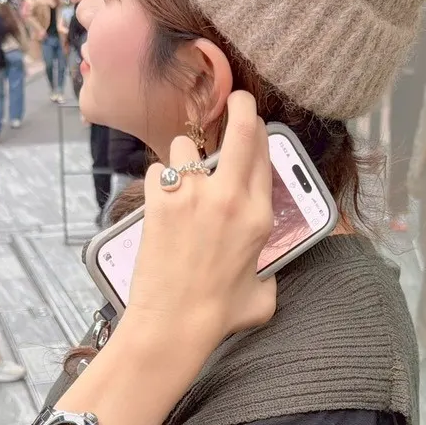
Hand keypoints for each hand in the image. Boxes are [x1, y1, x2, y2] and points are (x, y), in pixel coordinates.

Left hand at [125, 92, 274, 351]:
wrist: (174, 324)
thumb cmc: (218, 315)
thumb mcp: (263, 294)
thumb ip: (268, 274)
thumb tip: (265, 274)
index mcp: (259, 216)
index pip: (264, 153)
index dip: (258, 130)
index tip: (253, 123)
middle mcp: (229, 197)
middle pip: (240, 128)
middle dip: (239, 107)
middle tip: (235, 101)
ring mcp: (193, 195)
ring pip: (186, 145)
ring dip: (185, 157)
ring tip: (183, 178)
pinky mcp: (160, 201)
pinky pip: (158, 171)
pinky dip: (159, 182)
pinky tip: (162, 200)